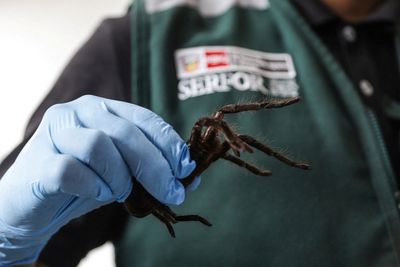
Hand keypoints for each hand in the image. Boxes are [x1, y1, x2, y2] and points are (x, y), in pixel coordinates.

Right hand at [0, 95, 195, 264]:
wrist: (34, 204)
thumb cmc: (84, 182)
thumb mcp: (125, 174)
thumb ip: (153, 172)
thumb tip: (192, 179)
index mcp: (104, 109)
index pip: (144, 118)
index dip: (169, 143)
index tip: (186, 168)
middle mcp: (79, 112)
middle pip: (126, 132)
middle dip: (155, 166)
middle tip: (171, 192)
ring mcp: (56, 132)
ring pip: (98, 145)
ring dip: (120, 176)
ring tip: (122, 192)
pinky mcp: (37, 159)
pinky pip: (71, 169)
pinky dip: (93, 186)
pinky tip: (99, 194)